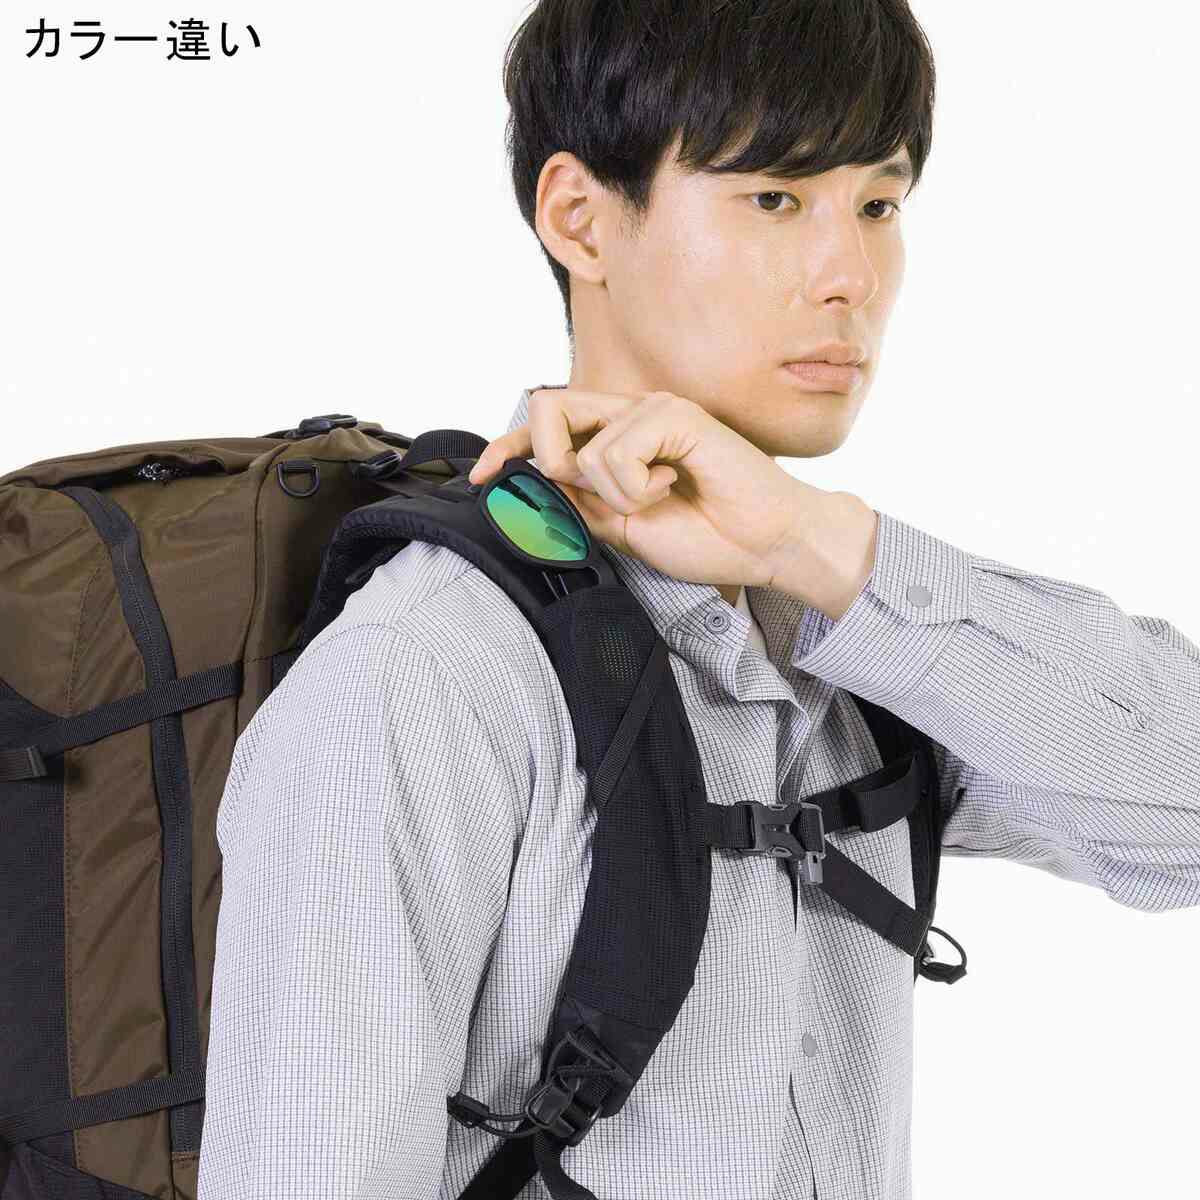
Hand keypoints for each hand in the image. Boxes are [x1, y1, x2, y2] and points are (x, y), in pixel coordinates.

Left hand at [467, 388, 873, 613]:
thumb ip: (579, 504)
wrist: (765, 546)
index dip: (505, 447)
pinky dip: (637, 487)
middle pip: (546, 407)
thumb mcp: (623, 528)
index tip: (478, 480)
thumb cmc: (708, 536)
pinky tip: (675, 486)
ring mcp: (653, 410)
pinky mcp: (676, 415)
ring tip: (661, 498)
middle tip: (600, 499)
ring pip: (583, 447)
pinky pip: (616, 451)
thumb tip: (530, 485)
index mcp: (616, 439)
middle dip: (551, 461)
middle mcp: (630, 414)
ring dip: (615, 494)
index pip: (545, 426)